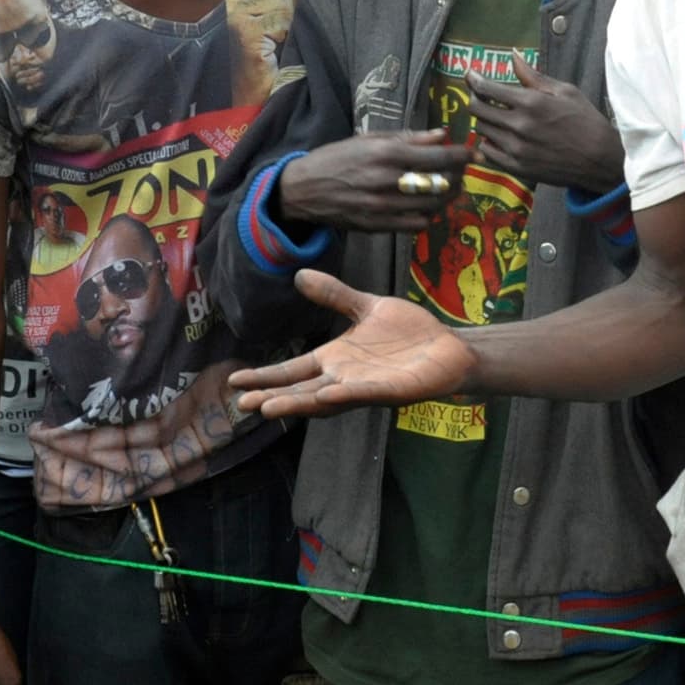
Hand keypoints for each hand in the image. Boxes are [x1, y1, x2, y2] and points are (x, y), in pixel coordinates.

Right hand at [228, 269, 477, 417]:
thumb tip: (300, 275)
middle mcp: (344, 377)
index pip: (292, 370)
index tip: (235, 380)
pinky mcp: (390, 391)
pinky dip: (345, 395)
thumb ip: (335, 295)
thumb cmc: (409, 333)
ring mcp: (365, 387)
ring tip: (268, 408)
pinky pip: (364, 395)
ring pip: (324, 399)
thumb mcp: (366, 307)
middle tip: (241, 403)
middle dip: (271, 396)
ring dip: (297, 404)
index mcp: (335, 359)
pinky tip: (326, 395)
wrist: (448, 346)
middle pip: (300, 390)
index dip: (265, 376)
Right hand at [270, 132, 475, 233]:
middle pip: (441, 183)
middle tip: (462, 170)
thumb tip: (441, 134)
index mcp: (386, 154)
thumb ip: (408, 138)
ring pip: (433, 206)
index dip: (462, 155)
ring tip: (450, 187)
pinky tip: (428, 205)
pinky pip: (417, 225)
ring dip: (448, 197)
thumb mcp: (369, 140)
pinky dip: (429, 215)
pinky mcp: (380, 226)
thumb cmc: (336, 158)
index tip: (474, 153)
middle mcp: (388, 181)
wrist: (303, 190)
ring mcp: (385, 207)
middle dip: (459, 176)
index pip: (438, 156)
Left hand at [472, 59, 625, 193]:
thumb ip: (533, 76)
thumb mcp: (564, 91)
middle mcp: (519, 125)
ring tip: (495, 115)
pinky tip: (499, 136)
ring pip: (481, 130)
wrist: (599, 159)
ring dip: (483, 120)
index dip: (474, 80)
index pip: (487, 88)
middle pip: (477, 109)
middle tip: (480, 94)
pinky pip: (487, 152)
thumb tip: (513, 56)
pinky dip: (488, 141)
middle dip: (475, 97)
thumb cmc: (585, 120)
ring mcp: (516, 149)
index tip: (470, 75)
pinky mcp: (517, 168)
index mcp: (531, 102)